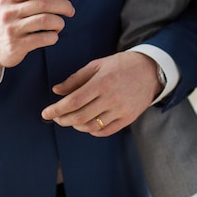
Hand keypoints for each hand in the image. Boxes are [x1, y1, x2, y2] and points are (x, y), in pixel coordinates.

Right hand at [0, 0, 74, 72]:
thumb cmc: (8, 22)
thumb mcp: (12, 6)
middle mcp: (9, 12)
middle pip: (44, 3)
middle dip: (63, 6)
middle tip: (70, 10)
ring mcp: (12, 29)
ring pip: (47, 21)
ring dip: (59, 22)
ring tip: (59, 25)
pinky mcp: (17, 46)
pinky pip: (44, 38)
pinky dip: (54, 36)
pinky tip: (52, 36)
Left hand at [40, 51, 162, 136]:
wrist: (150, 70)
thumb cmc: (121, 65)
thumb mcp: (97, 65)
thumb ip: (76, 78)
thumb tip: (57, 91)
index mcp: (102, 82)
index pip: (73, 101)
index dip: (57, 109)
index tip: (45, 113)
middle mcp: (111, 98)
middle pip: (80, 116)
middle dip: (63, 119)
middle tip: (56, 118)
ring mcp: (121, 110)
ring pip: (91, 126)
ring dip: (76, 126)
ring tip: (70, 120)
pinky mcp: (128, 118)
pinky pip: (106, 131)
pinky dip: (92, 131)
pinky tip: (86, 125)